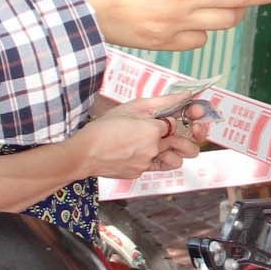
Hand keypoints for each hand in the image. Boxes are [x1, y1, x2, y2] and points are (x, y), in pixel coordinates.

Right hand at [68, 94, 209, 179]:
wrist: (84, 152)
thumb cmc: (104, 127)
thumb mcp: (132, 107)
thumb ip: (162, 101)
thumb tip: (186, 95)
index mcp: (153, 130)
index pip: (174, 124)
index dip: (169, 121)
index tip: (162, 120)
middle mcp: (153, 149)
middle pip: (183, 146)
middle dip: (183, 140)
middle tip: (174, 136)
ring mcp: (147, 164)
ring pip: (173, 161)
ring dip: (170, 154)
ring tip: (153, 146)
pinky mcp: (139, 174)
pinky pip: (153, 167)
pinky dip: (149, 160)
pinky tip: (135, 153)